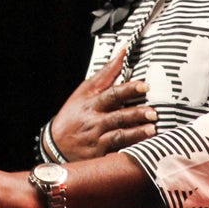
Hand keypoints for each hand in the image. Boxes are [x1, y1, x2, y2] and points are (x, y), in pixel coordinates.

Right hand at [50, 43, 157, 160]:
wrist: (55, 145)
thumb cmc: (74, 114)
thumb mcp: (84, 91)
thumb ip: (106, 73)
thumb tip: (123, 51)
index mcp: (91, 103)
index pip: (111, 94)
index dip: (128, 89)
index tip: (144, 86)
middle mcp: (94, 121)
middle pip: (118, 116)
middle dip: (136, 114)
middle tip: (153, 112)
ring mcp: (97, 140)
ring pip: (119, 136)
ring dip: (137, 133)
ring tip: (152, 130)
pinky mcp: (99, 156)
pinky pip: (116, 153)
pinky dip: (129, 151)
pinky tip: (143, 149)